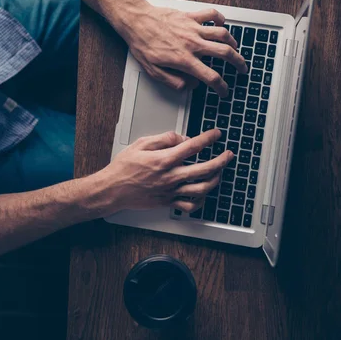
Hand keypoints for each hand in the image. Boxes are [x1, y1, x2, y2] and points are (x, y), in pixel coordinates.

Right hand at [97, 129, 233, 213]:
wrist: (112, 190)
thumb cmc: (124, 167)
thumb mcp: (140, 144)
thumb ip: (163, 139)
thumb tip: (181, 138)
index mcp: (164, 160)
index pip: (193, 147)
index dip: (208, 138)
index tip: (216, 134)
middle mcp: (170, 176)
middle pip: (204, 169)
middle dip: (221, 161)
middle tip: (228, 155)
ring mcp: (170, 191)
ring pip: (202, 188)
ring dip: (215, 179)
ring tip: (220, 172)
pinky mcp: (168, 202)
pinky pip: (190, 205)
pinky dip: (201, 200)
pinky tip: (204, 193)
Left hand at [121, 2, 246, 96]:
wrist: (136, 21)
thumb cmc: (143, 44)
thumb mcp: (154, 71)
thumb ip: (174, 81)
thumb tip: (190, 86)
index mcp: (184, 60)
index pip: (211, 76)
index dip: (221, 87)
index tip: (224, 91)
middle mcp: (193, 44)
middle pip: (225, 53)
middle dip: (238, 63)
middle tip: (242, 68)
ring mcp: (193, 29)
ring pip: (222, 34)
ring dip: (232, 42)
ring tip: (235, 48)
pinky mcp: (190, 16)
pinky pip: (211, 14)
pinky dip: (219, 18)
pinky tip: (221, 22)